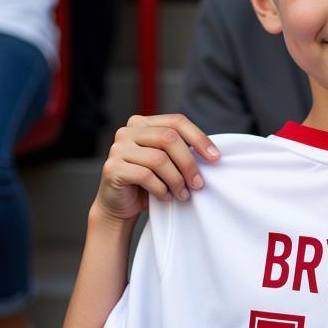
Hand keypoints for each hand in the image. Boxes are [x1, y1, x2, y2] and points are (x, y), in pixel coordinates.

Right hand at [94, 113, 220, 222]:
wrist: (120, 206)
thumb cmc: (147, 184)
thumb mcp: (167, 162)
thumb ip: (180, 151)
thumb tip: (212, 154)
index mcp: (142, 124)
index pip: (176, 121)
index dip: (199, 138)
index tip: (215, 158)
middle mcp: (127, 132)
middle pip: (169, 138)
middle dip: (188, 163)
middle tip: (198, 184)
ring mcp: (117, 149)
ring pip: (159, 159)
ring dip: (176, 180)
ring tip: (182, 194)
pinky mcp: (112, 168)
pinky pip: (145, 176)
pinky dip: (161, 189)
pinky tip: (165, 197)